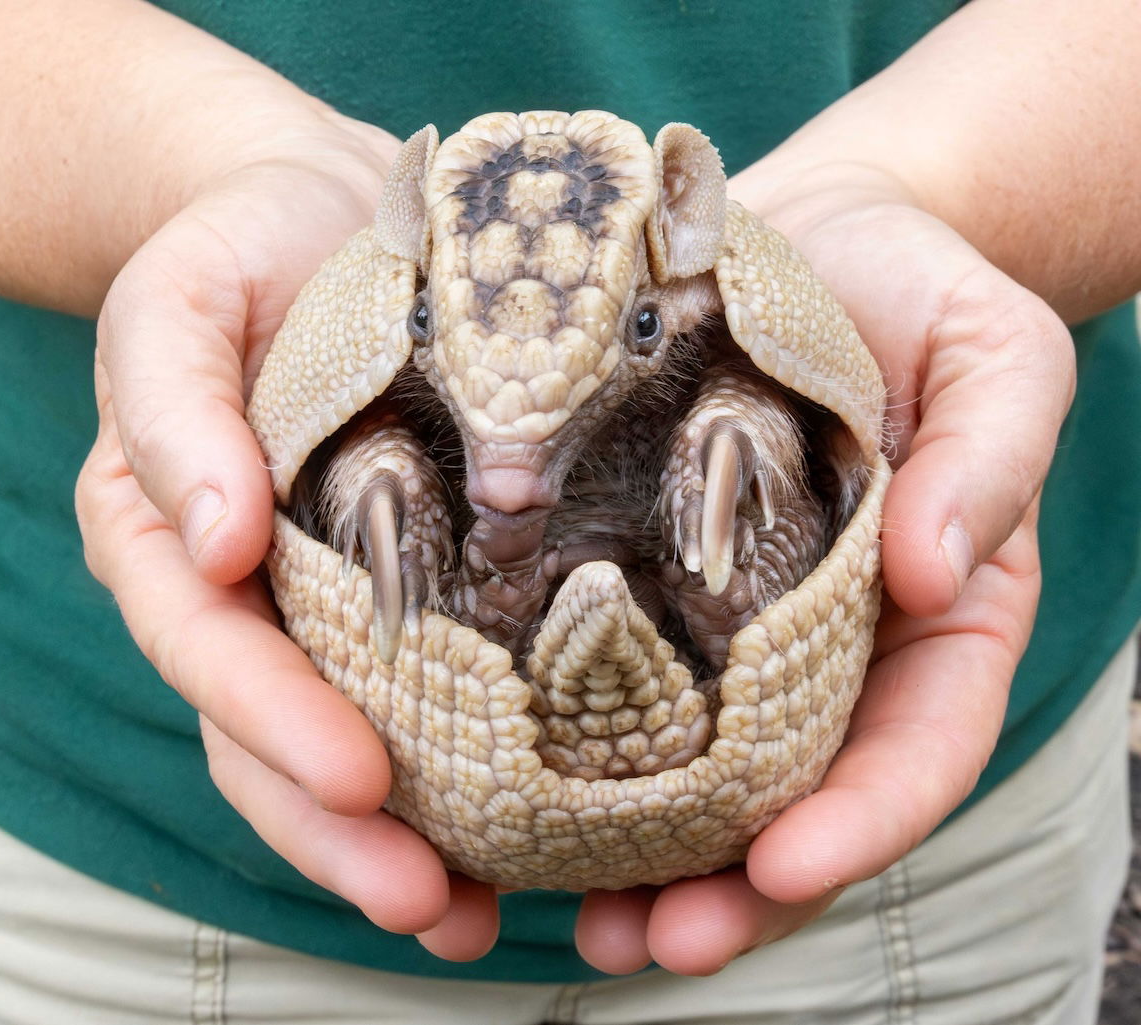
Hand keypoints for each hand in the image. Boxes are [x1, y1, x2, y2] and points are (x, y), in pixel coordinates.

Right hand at [74, 146, 500, 960]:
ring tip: (482, 917)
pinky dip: (483, 758)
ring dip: (411, 839)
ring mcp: (339, 597)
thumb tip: (212, 536)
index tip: (358, 785)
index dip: (276, 726)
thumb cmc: (245, 252)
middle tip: (429, 907)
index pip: (214, 652)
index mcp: (177, 539)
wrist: (331, 216)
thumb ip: (171, 407)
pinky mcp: (424, 578)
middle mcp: (257, 593)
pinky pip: (443, 681)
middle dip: (344, 836)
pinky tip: (544, 819)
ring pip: (358, 738)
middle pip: (278, 739)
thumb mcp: (181, 302)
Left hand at [573, 169, 1074, 974]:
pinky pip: (609, 682)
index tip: (789, 865)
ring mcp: (732, 621)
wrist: (815, 241)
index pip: (916, 745)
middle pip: (796, 796)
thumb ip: (991, 454)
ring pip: (696, 772)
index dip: (863, 820)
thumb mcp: (995, 350)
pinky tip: (503, 797)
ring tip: (572, 921)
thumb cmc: (921, 290)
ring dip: (637, 858)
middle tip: (653, 940)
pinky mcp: (645, 578)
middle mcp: (825, 642)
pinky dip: (565, 753)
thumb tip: (933, 568)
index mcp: (930, 614)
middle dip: (734, 886)